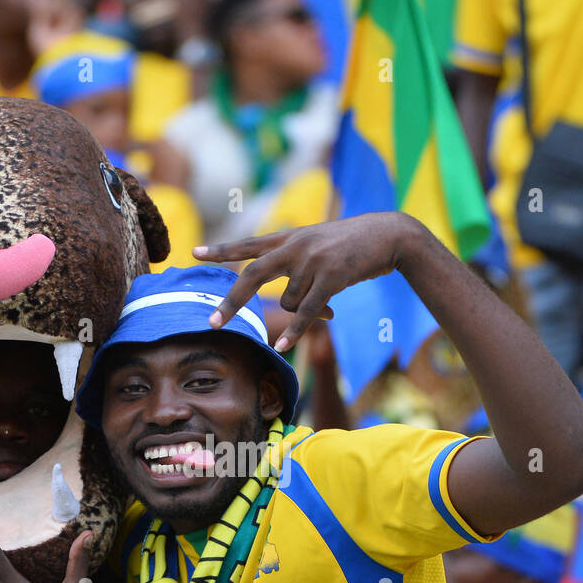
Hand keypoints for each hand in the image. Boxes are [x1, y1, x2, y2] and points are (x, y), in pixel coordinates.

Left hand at [194, 212, 424, 351]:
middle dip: (232, 302)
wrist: (389, 235)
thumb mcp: (318, 246)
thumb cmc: (353, 246)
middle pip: (252, 275)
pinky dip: (295, 330)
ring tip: (329, 305)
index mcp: (289, 238)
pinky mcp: (331, 276)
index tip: (194, 253)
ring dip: (304, 313)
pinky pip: (307, 311)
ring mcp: (313, 260)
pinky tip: (282, 347)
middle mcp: (295, 246)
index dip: (221, 250)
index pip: (248, 244)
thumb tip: (288, 306)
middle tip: (211, 322)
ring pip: (290, 301)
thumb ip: (297, 266)